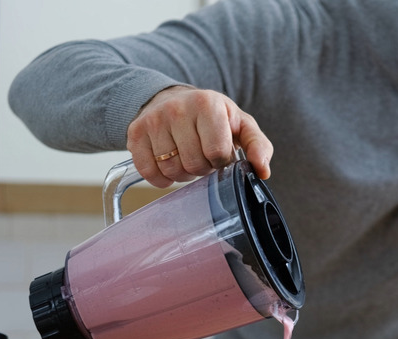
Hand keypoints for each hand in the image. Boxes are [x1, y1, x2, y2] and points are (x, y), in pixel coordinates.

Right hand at [127, 85, 272, 187]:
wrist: (172, 99)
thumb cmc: (212, 116)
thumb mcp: (240, 124)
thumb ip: (258, 146)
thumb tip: (262, 171)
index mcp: (208, 103)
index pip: (217, 152)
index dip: (221, 160)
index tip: (219, 152)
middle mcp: (177, 108)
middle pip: (194, 164)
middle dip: (202, 167)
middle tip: (202, 155)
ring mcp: (153, 120)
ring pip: (171, 170)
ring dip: (182, 173)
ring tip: (186, 158)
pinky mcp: (135, 133)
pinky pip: (148, 172)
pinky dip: (161, 179)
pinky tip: (168, 164)